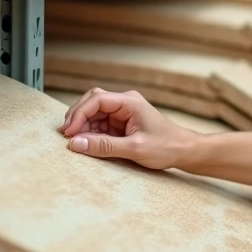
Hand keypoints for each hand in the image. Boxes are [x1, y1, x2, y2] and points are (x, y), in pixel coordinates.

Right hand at [59, 88, 196, 169]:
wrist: (184, 151)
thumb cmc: (166, 147)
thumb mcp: (134, 149)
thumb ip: (105, 146)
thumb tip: (76, 144)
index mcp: (130, 102)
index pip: (97, 100)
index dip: (79, 114)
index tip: (69, 132)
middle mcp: (125, 103)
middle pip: (92, 103)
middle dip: (77, 118)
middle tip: (67, 137)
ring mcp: (122, 113)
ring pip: (93, 114)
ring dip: (83, 127)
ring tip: (76, 143)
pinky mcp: (121, 124)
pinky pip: (100, 124)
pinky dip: (91, 133)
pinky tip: (87, 144)